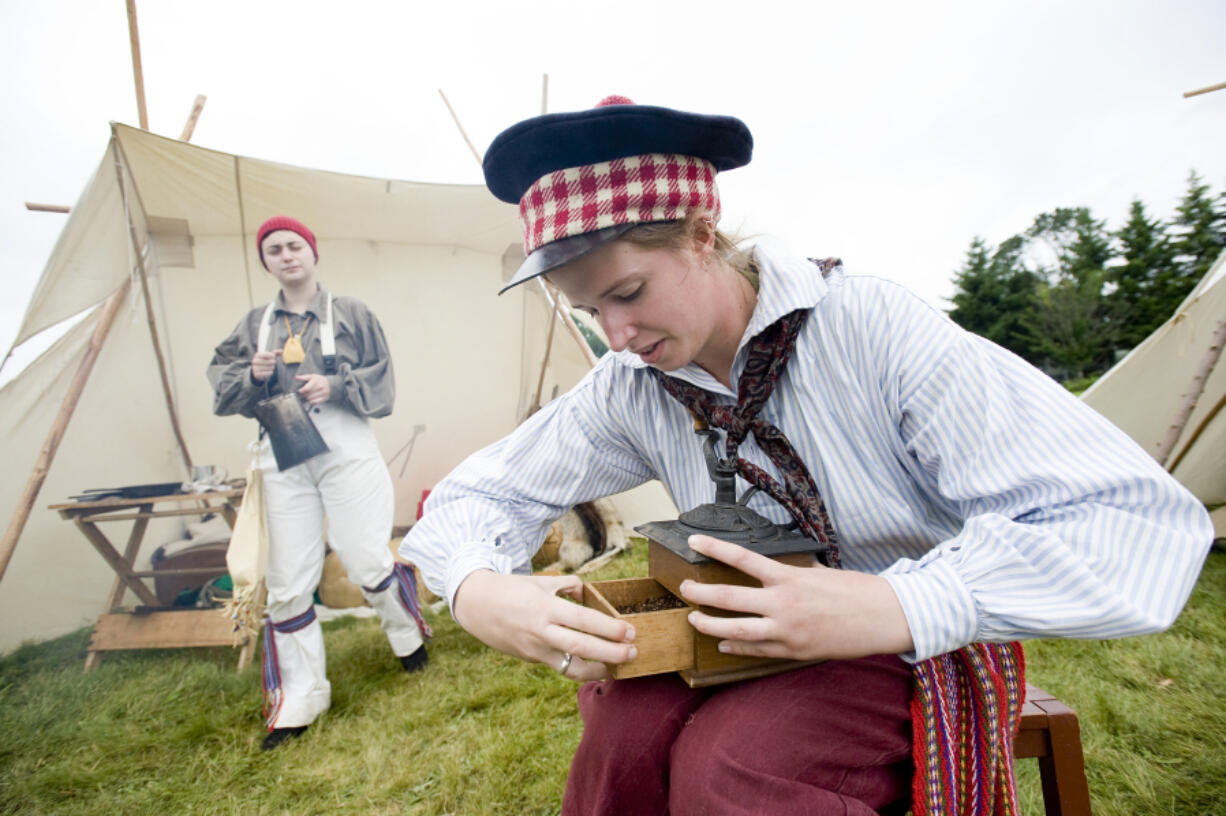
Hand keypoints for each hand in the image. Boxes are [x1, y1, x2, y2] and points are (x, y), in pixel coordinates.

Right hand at [251, 350, 279, 382]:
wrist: (258, 371)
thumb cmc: (265, 361)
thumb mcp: (269, 356)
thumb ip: (275, 353)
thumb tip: (281, 351)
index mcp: (257, 355)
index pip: (267, 354)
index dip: (272, 356)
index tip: (273, 357)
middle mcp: (255, 361)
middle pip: (270, 361)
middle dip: (273, 363)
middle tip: (272, 363)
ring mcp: (255, 368)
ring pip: (269, 368)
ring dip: (271, 368)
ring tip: (270, 367)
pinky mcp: (257, 374)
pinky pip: (267, 373)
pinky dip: (270, 372)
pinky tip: (269, 371)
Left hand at [295, 374, 330, 404]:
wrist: (329, 384)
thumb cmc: (319, 380)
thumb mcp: (312, 376)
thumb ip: (304, 377)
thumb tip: (296, 377)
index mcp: (316, 380)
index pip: (307, 388)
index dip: (301, 391)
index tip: (300, 391)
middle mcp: (321, 386)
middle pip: (308, 394)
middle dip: (304, 395)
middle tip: (303, 394)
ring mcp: (324, 393)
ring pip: (311, 399)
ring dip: (307, 398)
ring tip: (307, 396)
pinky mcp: (325, 398)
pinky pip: (315, 402)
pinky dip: (312, 401)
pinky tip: (311, 399)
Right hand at [452, 569, 636, 680]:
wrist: (475, 604)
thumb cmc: (511, 589)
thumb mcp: (540, 582)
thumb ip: (569, 587)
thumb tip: (589, 595)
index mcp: (545, 608)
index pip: (584, 621)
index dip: (609, 628)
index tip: (630, 631)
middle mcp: (541, 632)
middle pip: (581, 648)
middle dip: (611, 654)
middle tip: (633, 653)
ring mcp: (535, 649)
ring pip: (572, 667)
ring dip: (598, 670)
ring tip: (617, 667)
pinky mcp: (531, 659)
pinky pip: (560, 666)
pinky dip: (579, 667)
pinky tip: (595, 666)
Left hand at [679, 534, 913, 661]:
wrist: (882, 618)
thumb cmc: (854, 590)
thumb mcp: (819, 571)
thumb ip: (792, 571)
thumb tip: (774, 567)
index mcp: (789, 577)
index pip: (742, 558)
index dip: (714, 547)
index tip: (693, 540)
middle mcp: (782, 603)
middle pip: (729, 598)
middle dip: (700, 594)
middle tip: (684, 588)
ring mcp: (786, 630)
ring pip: (735, 630)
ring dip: (709, 625)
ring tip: (693, 619)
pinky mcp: (793, 651)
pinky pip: (756, 650)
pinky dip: (736, 646)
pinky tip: (723, 642)